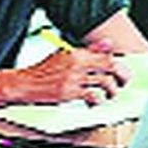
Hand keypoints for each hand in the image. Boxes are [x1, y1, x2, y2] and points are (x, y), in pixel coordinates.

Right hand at [14, 47, 128, 104]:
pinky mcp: (69, 92)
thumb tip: (108, 44)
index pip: (107, 56)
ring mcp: (73, 78)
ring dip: (111, 92)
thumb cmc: (45, 71)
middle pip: (110, 67)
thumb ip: (88, 51)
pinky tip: (94, 102)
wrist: (25, 84)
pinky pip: (93, 96)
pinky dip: (98, 101)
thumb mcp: (65, 55)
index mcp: (76, 53)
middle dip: (121, 77)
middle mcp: (76, 63)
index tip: (121, 74)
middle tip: (121, 85)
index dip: (119, 66)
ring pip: (105, 83)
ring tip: (108, 96)